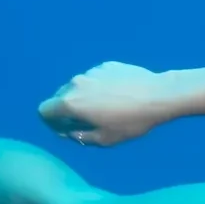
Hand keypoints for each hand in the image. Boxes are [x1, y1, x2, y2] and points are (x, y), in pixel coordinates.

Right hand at [38, 62, 173, 146]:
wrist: (160, 95)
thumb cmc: (131, 121)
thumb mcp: (105, 139)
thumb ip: (79, 136)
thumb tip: (66, 132)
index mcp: (70, 102)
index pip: (44, 110)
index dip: (52, 122)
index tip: (67, 127)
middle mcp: (75, 83)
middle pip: (60, 96)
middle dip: (68, 109)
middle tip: (89, 120)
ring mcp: (91, 71)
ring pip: (78, 86)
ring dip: (85, 96)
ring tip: (109, 107)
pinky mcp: (107, 65)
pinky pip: (96, 77)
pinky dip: (101, 86)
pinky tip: (121, 94)